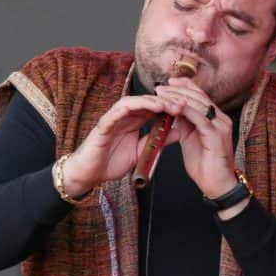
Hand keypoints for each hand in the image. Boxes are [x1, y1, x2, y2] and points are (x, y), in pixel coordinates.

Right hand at [61, 92, 180, 195]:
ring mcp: (113, 119)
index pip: (154, 108)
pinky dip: (131, 106)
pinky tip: (144, 106)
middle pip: (146, 102)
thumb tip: (178, 132)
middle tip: (182, 104)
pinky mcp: (103, 125)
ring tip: (166, 105)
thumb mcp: (142, 151)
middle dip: (165, 101)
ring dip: (150, 101)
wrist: (89, 174)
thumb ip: (157, 141)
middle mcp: (124, 117)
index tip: (187, 109)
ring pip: (133, 102)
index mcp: (134, 122)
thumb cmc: (110, 163)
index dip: (171, 106)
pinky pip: (116, 111)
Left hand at [156, 77, 237, 198]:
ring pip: (199, 103)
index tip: (168, 83)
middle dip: (178, 89)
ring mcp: (220, 125)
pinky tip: (172, 107)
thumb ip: (184, 124)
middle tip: (161, 87)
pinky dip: (185, 110)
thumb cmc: (205, 166)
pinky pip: (199, 117)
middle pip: (199, 96)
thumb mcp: (190, 139)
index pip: (200, 95)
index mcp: (215, 119)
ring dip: (178, 97)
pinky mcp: (216, 135)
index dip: (185, 86)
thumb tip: (171, 112)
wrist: (217, 186)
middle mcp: (220, 119)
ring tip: (162, 94)